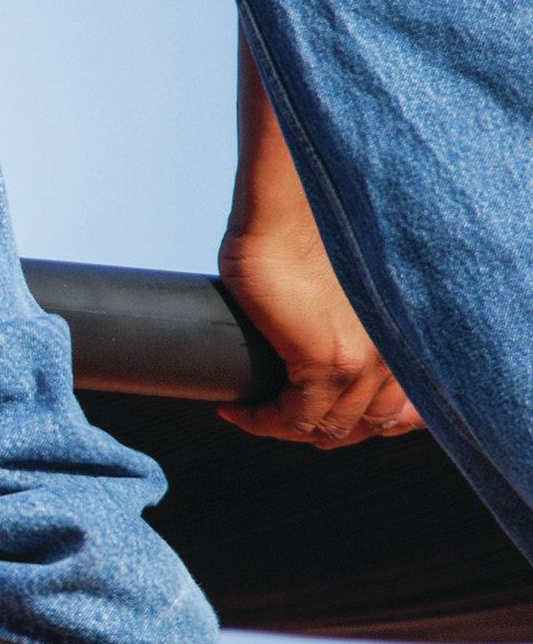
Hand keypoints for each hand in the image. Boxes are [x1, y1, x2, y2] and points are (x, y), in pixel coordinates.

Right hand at [217, 213, 423, 448]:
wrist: (290, 211)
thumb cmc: (309, 237)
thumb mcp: (344, 291)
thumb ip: (352, 324)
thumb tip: (325, 354)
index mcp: (405, 339)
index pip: (393, 414)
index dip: (349, 426)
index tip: (306, 420)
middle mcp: (396, 354)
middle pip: (361, 427)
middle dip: (313, 432)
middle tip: (271, 418)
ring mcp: (367, 360)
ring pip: (327, 428)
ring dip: (282, 428)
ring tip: (250, 413)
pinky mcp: (328, 359)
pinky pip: (295, 417)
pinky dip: (261, 421)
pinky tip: (238, 409)